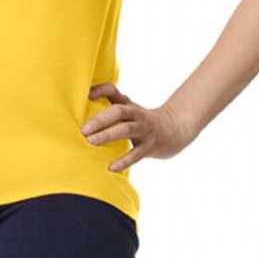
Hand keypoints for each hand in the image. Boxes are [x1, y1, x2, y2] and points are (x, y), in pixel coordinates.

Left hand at [81, 82, 197, 172]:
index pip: (113, 91)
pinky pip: (136, 154)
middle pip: (118, 111)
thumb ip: (109, 107)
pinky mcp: (151, 146)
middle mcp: (136, 114)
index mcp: (128, 104)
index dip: (100, 90)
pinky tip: (111, 167)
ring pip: (126, 130)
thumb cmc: (143, 120)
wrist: (176, 129)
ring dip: (107, 135)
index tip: (85, 95)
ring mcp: (144, 130)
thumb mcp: (129, 110)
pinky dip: (123, 161)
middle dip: (100, 119)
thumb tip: (82, 108)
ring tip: (91, 142)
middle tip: (83, 129)